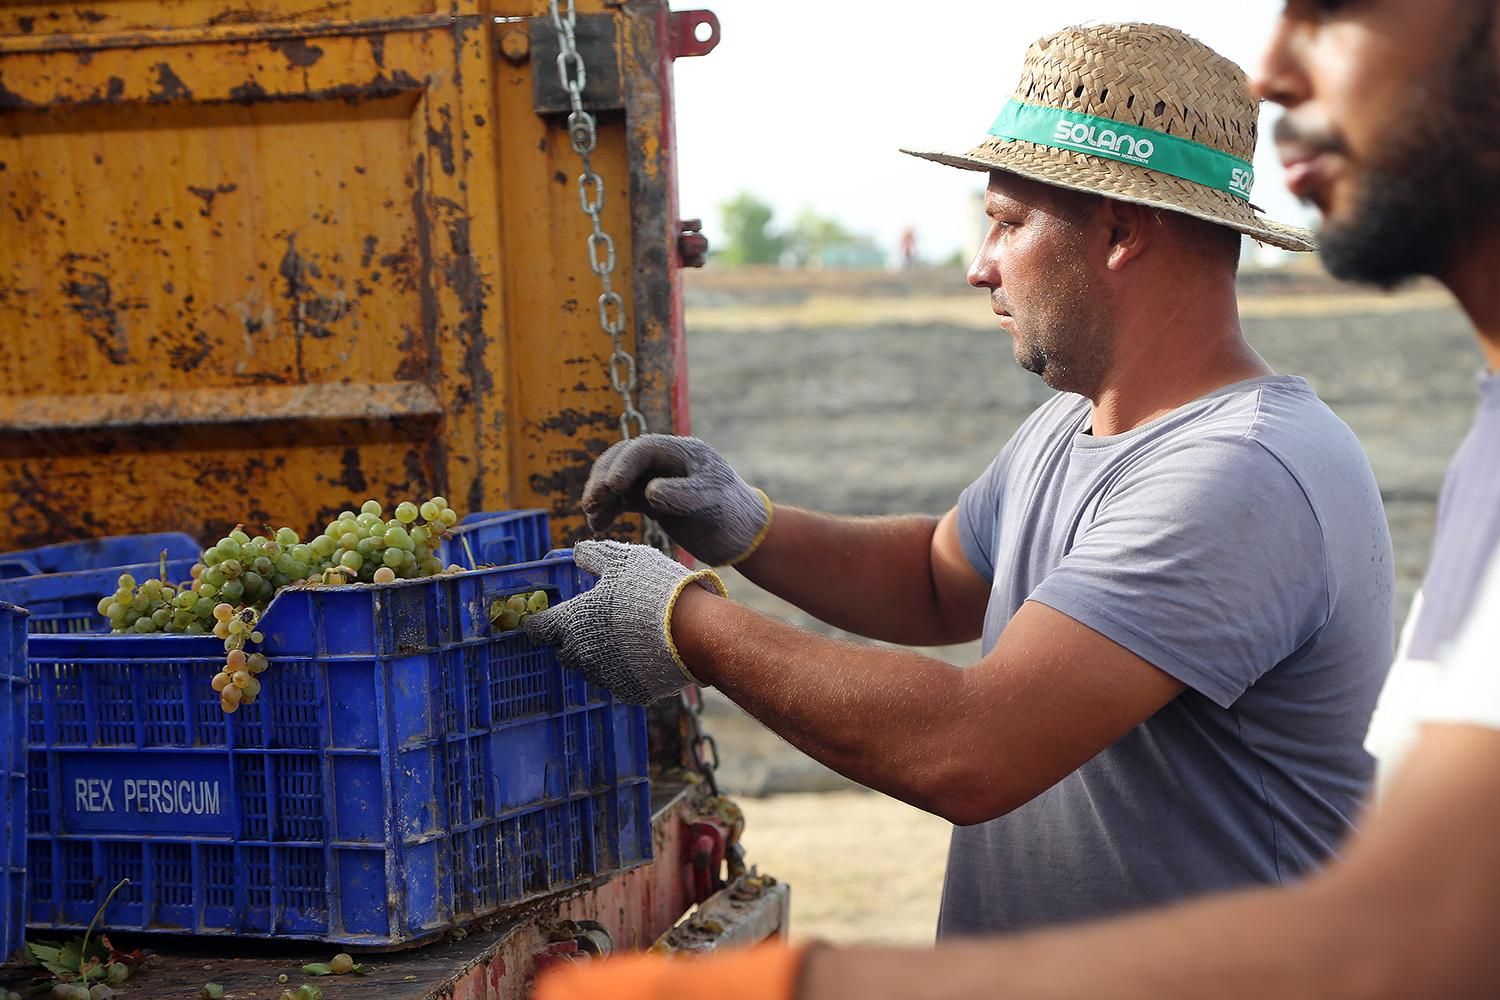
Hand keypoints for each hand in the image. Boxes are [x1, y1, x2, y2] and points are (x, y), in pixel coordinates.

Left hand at [525, 540, 727, 704]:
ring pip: (591, 668)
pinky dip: (626, 671)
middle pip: (564, 651)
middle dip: (574, 640)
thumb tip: (577, 552)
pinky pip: (619, 682)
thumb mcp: (623, 559)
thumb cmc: (653, 588)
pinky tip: (643, 654)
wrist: (694, 630)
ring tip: (625, 637)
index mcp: (572, 622)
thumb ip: (595, 556)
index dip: (544, 621)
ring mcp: (605, 677)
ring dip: (599, 656)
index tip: (553, 616)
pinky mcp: (629, 692)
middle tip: (597, 623)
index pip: (539, 628)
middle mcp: (582, 654)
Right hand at [582, 435, 772, 565]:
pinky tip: (599, 527)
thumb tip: (648, 492)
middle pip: (624, 460)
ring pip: (619, 480)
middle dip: (603, 479)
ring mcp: (659, 479)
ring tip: (592, 519)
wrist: (744, 537)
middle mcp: (668, 461)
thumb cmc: (733, 515)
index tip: (611, 487)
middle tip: (590, 503)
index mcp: (684, 452)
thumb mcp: (710, 502)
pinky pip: (623, 498)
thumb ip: (681, 495)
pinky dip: (610, 510)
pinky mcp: (654, 499)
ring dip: (602, 496)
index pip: (643, 449)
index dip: (623, 465)